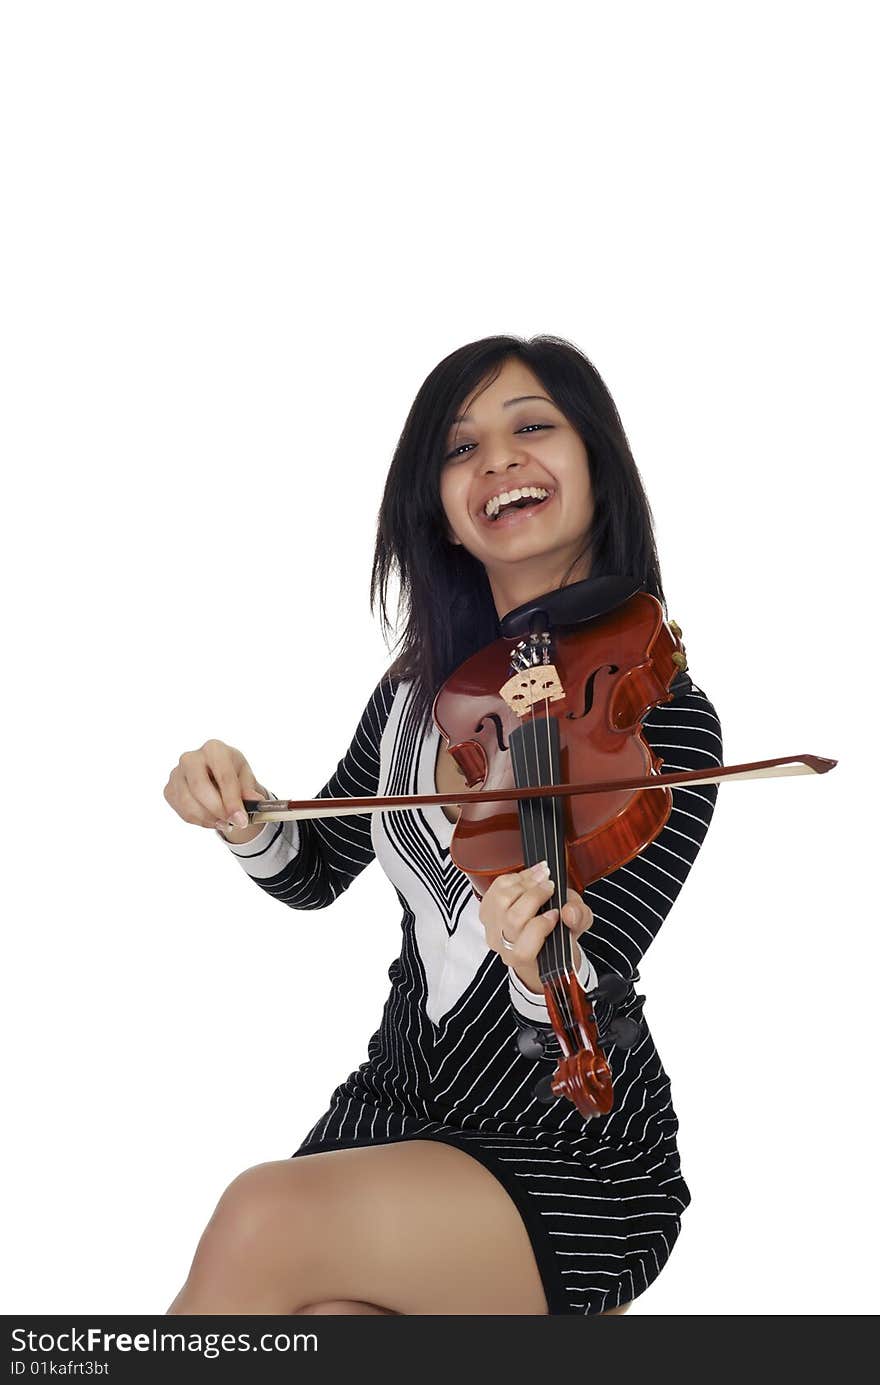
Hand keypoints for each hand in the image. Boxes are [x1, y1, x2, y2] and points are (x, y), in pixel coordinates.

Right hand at [164, 739, 267, 839]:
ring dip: (208, 818)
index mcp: (214, 749)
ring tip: (225, 823)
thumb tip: (255, 802)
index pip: (223, 776)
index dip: (232, 800)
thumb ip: (249, 790)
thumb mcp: (246, 777)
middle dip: (218, 810)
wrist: (216, 775)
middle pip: (200, 788)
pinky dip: (200, 821)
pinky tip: (212, 819)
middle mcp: (191, 758)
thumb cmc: (232, 773)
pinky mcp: (169, 789)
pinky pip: (182, 811)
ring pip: (188, 803)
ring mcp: (176, 773)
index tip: (241, 819)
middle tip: (232, 823)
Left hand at [477, 860, 593, 995]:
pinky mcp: (486, 909)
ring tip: (543, 875)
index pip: (523, 950)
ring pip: (502, 900)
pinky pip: (495, 888)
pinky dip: (514, 878)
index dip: (540, 927)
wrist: (536, 938)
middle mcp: (503, 946)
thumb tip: (569, 911)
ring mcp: (491, 928)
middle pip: (513, 918)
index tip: (557, 912)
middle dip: (535, 896)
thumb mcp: (576, 931)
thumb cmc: (554, 937)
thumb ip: (580, 920)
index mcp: (525, 959)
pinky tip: (530, 876)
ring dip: (525, 882)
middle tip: (551, 885)